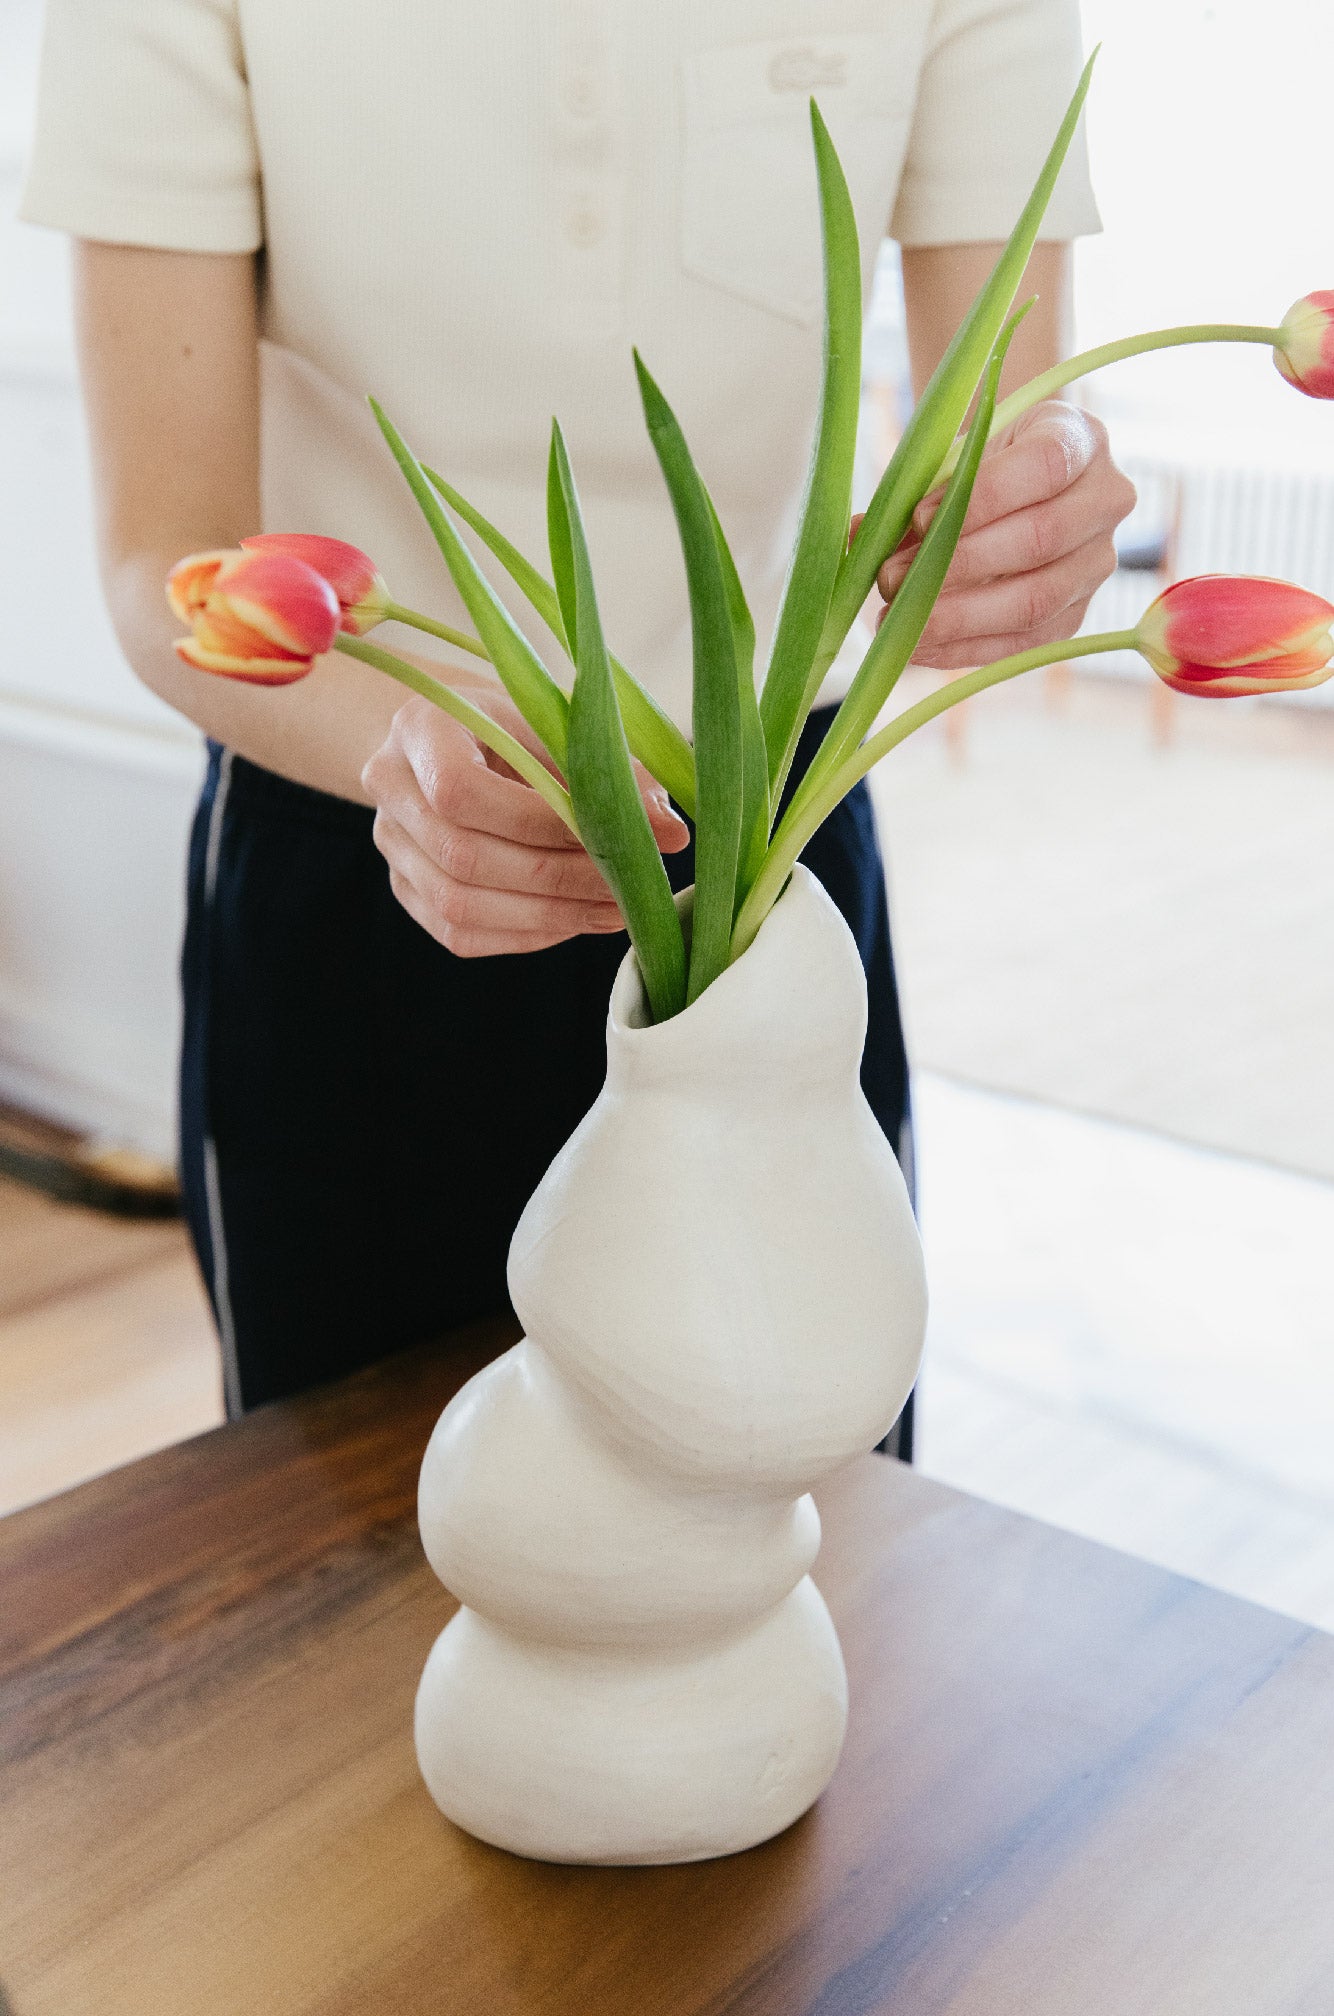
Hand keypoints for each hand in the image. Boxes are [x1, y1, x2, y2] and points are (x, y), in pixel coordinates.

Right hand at [363, 684, 688, 957]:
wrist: (450, 737)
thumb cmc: (512, 724)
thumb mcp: (555, 724)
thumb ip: (610, 770)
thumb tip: (672, 833)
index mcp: (420, 729)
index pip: (462, 793)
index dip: (540, 824)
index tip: (613, 835)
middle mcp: (390, 789)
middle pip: (463, 857)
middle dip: (556, 879)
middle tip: (625, 886)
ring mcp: (391, 846)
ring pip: (459, 907)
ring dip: (546, 917)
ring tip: (613, 911)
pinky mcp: (405, 889)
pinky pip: (460, 934)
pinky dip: (524, 936)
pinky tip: (573, 920)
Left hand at [874, 401, 1136, 670]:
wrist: (1017, 482)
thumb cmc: (980, 462)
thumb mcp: (955, 456)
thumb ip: (917, 490)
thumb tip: (861, 535)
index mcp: (1080, 439)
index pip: (1044, 466)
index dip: (980, 497)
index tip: (918, 516)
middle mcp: (1105, 500)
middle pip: (1040, 540)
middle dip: (956, 565)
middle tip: (890, 579)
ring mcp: (1098, 563)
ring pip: (1035, 600)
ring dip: (957, 616)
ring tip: (896, 618)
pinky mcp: (1076, 613)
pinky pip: (1024, 643)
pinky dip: (965, 649)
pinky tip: (917, 646)